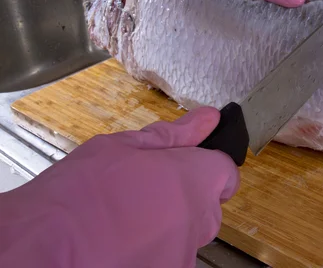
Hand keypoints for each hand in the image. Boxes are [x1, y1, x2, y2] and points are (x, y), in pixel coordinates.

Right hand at [0, 107, 239, 267]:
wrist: (45, 247)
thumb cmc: (80, 194)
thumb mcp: (123, 147)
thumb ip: (174, 135)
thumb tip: (207, 119)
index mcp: (194, 179)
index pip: (226, 171)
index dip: (206, 166)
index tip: (186, 165)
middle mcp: (199, 219)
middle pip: (207, 205)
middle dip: (184, 197)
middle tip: (144, 193)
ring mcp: (185, 254)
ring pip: (187, 235)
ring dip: (167, 228)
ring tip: (127, 221)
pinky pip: (170, 258)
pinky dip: (153, 253)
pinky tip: (123, 245)